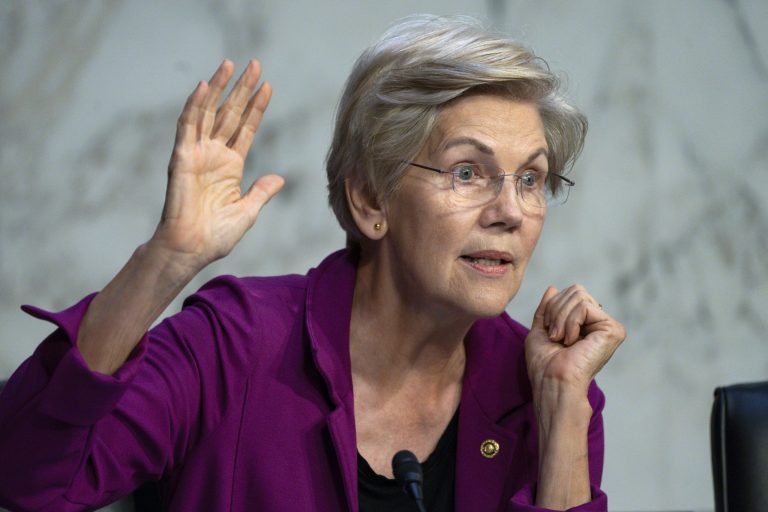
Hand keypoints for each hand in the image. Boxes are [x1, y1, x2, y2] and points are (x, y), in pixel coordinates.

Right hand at [152, 59, 283, 270]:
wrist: (193, 248)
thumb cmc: (216, 235)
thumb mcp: (248, 211)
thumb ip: (261, 192)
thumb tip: (279, 178)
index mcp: (231, 165)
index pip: (247, 128)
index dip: (257, 107)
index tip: (268, 86)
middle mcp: (214, 154)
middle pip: (231, 113)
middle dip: (242, 89)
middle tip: (255, 64)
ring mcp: (197, 153)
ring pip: (209, 112)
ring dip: (220, 88)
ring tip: (231, 64)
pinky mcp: (182, 157)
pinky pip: (188, 126)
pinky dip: (195, 106)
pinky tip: (206, 86)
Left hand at [525, 285, 625, 398]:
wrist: (552, 381)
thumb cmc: (544, 364)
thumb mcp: (541, 330)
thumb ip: (548, 309)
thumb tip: (553, 288)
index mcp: (586, 324)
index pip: (571, 293)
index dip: (553, 308)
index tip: (550, 333)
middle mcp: (600, 324)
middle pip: (576, 290)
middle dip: (556, 311)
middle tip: (555, 336)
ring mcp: (609, 326)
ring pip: (579, 295)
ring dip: (561, 318)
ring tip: (561, 340)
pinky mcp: (613, 329)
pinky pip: (584, 306)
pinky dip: (570, 323)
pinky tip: (571, 342)